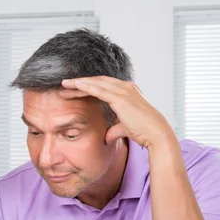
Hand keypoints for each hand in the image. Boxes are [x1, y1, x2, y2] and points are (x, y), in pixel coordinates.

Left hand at [60, 77, 174, 148]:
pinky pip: (98, 89)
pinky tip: (74, 85)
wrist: (155, 134)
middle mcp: (125, 87)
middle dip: (80, 83)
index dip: (87, 86)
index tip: (73, 89)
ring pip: (96, 83)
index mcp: (127, 91)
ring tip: (64, 84)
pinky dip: (85, 86)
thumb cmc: (143, 131)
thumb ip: (114, 130)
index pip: (103, 85)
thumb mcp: (124, 128)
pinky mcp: (119, 97)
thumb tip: (106, 137)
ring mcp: (123, 90)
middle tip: (64, 85)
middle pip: (97, 81)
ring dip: (79, 83)